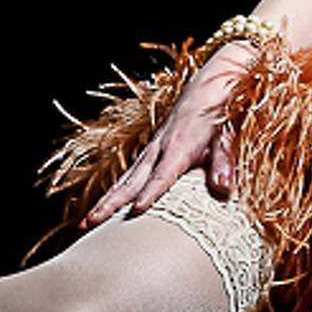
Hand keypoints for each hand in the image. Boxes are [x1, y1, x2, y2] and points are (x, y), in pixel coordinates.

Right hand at [80, 44, 250, 227]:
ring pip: (124, 179)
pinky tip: (104, 206)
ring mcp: (152, 150)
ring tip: (85, 222)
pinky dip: (114, 191)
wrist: (207, 88)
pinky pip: (129, 175)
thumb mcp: (226, 138)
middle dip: (110, 203)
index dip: (150, 193)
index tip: (136, 211)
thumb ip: (222, 163)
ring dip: (104, 201)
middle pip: (131, 181)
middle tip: (89, 223)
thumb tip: (223, 188)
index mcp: (179, 147)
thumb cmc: (218, 115)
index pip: (162, 175)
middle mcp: (159, 149)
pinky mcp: (151, 151)